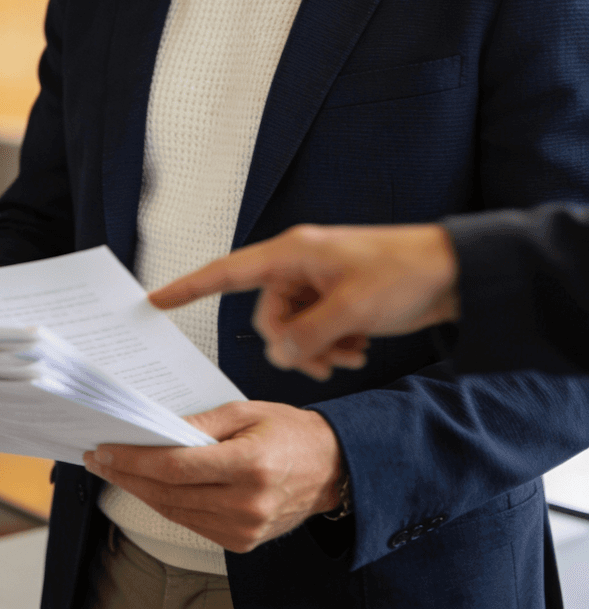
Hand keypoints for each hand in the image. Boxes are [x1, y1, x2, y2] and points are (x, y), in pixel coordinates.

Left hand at [83, 400, 342, 552]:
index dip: (135, 460)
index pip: (176, 467)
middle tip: (100, 458)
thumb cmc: (291, 432)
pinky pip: (192, 523)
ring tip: (116, 471)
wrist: (332, 468)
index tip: (107, 449)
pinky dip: (167, 505)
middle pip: (169, 493)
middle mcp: (247, 504)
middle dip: (128, 475)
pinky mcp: (244, 542)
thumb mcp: (247, 411)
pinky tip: (149, 487)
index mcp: (250, 465)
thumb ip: (202, 423)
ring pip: (175, 513)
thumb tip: (159, 430)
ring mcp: (246, 529)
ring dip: (141, 492)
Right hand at [149, 223, 459, 379]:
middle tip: (328, 354)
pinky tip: (357, 349)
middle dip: (293, 345)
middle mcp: (298, 269)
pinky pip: (314, 336)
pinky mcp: (335, 304)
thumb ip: (308, 334)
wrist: (453, 273)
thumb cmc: (404, 272)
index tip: (154, 300)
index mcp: (292, 254)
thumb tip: (281, 354)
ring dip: (317, 351)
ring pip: (291, 333)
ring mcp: (317, 288)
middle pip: (266, 319)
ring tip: (350, 353)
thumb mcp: (351, 309)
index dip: (189, 287)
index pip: (228, 272)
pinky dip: (331, 349)